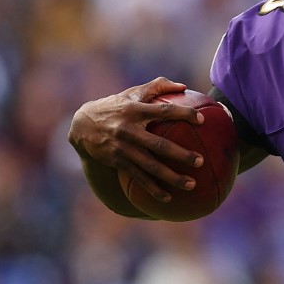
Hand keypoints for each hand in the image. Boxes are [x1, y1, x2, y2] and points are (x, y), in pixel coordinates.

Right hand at [68, 77, 203, 201]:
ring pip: (150, 166)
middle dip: (181, 155)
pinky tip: (169, 198)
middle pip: (159, 145)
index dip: (183, 114)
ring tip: (191, 184)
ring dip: (171, 177)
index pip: (163, 111)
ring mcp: (123, 148)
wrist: (82, 126)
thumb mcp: (132, 92)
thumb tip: (184, 87)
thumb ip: (157, 86)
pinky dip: (153, 189)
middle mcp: (129, 130)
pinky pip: (138, 178)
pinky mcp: (118, 162)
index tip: (201, 120)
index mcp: (136, 110)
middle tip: (200, 161)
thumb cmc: (116, 106)